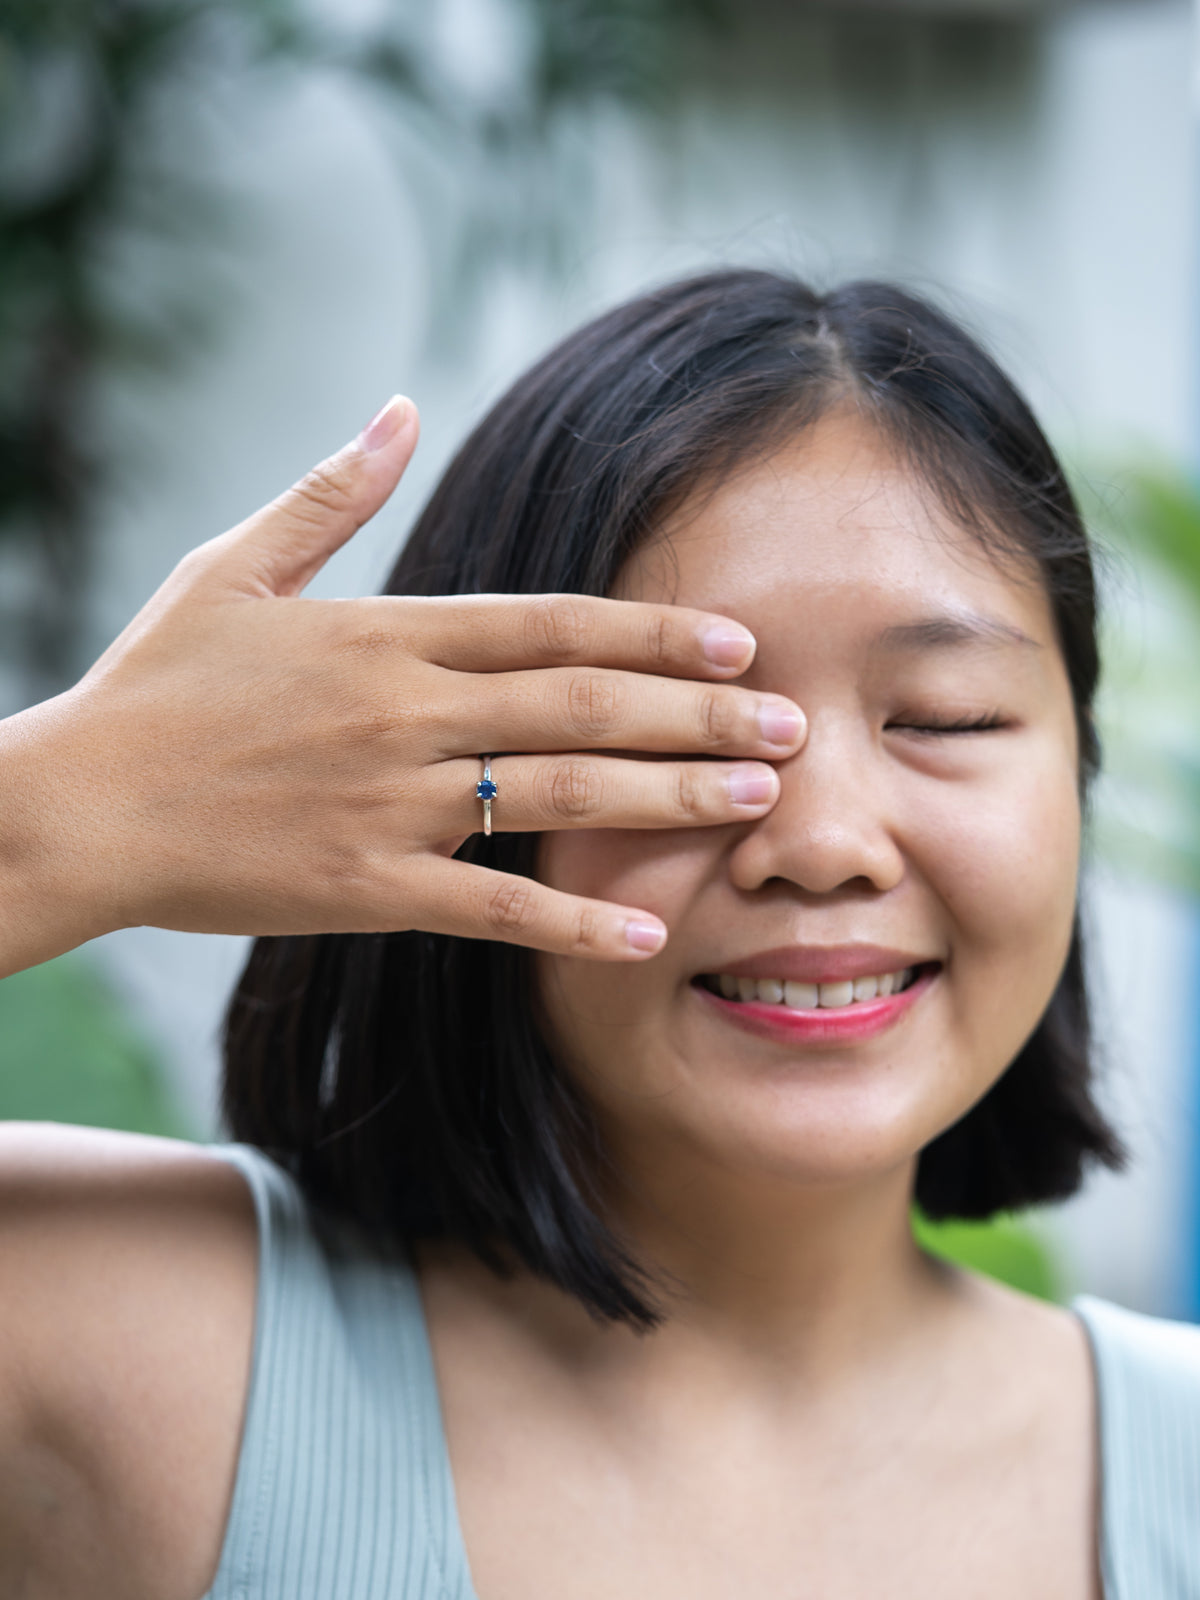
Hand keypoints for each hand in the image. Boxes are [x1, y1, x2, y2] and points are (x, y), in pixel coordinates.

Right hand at [0, 397, 805, 975]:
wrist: (79, 805)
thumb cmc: (157, 682)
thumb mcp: (234, 564)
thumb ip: (332, 492)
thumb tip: (401, 410)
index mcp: (385, 631)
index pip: (549, 625)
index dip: (651, 634)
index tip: (737, 642)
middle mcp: (405, 712)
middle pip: (581, 707)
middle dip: (697, 715)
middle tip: (791, 725)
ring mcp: (390, 803)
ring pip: (555, 797)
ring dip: (666, 797)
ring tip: (754, 801)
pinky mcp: (367, 887)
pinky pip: (488, 907)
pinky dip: (568, 922)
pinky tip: (643, 933)